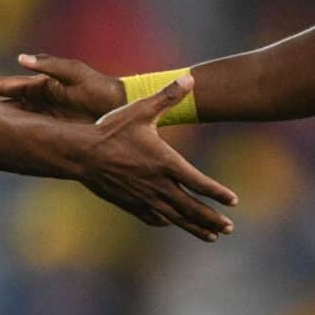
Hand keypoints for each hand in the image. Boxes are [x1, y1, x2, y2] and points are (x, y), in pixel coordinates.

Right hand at [0, 53, 125, 123]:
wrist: (122, 109)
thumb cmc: (100, 88)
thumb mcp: (76, 74)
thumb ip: (50, 66)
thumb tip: (22, 59)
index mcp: (40, 85)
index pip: (5, 86)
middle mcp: (37, 101)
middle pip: (3, 105)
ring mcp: (43, 117)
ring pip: (12, 121)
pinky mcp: (52, 132)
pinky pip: (27, 135)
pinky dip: (12, 139)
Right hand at [71, 76, 236, 241]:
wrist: (81, 153)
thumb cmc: (111, 130)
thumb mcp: (141, 109)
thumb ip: (168, 96)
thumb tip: (191, 77)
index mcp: (166, 163)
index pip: (200, 183)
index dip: (218, 193)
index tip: (233, 202)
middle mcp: (158, 185)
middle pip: (192, 208)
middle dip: (212, 219)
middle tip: (229, 229)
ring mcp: (144, 197)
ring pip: (175, 218)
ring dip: (195, 227)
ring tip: (212, 236)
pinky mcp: (130, 203)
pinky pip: (153, 217)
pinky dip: (166, 221)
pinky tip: (173, 223)